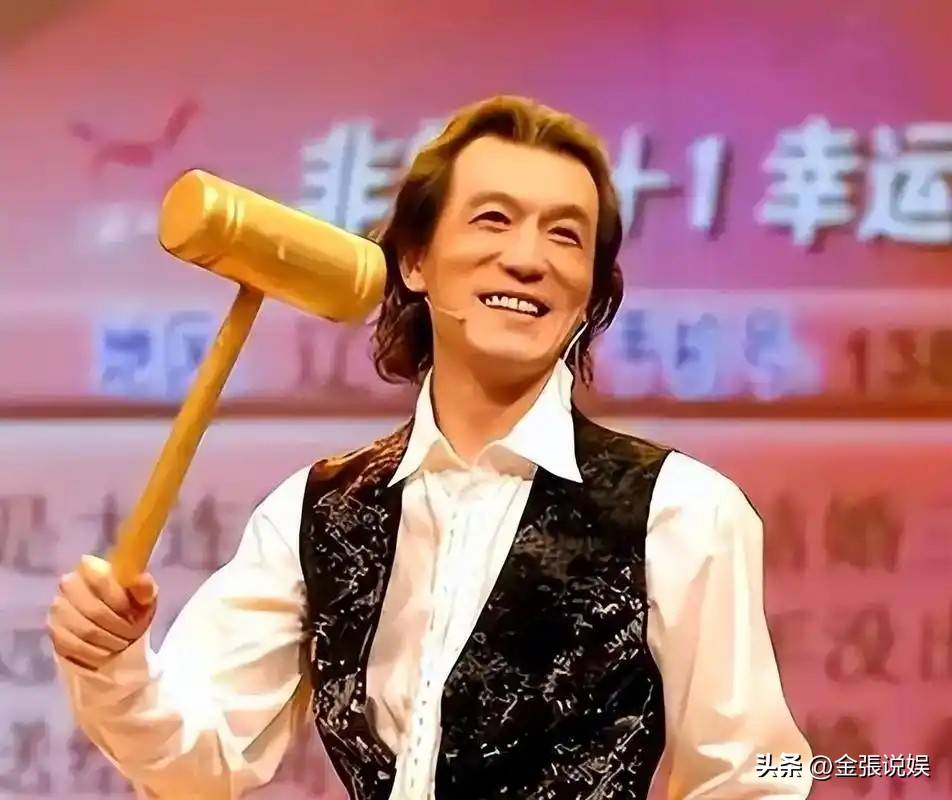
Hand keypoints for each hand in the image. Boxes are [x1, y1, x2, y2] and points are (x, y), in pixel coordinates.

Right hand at [47, 555, 157, 670]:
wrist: (113, 624)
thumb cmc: (130, 604)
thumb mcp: (144, 595)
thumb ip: (144, 588)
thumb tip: (142, 580)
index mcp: (92, 567)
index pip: (101, 580)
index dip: (121, 601)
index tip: (137, 614)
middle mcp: (69, 584)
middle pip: (95, 611)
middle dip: (120, 627)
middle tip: (133, 634)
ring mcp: (58, 608)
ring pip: (85, 631)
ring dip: (110, 642)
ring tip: (122, 643)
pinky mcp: (54, 631)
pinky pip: (73, 647)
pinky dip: (95, 654)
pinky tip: (106, 652)